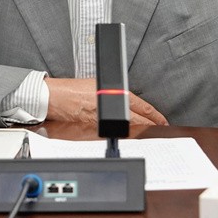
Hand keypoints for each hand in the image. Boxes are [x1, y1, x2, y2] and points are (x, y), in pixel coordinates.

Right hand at [45, 77, 167, 125]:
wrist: (56, 98)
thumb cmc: (73, 89)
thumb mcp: (98, 84)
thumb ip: (114, 92)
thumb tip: (126, 99)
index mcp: (114, 94)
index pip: (141, 106)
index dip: (154, 115)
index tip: (162, 120)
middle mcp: (111, 108)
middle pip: (138, 120)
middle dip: (151, 125)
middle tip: (160, 128)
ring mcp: (104, 120)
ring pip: (128, 128)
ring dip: (138, 129)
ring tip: (148, 130)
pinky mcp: (96, 128)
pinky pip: (114, 131)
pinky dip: (123, 132)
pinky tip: (128, 133)